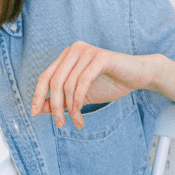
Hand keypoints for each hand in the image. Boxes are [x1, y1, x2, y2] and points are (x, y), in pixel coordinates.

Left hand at [31, 41, 160, 128]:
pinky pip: (82, 82)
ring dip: (70, 108)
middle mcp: (73, 50)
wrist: (138, 76)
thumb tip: (40, 108)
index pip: (45, 77)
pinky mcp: (100, 57)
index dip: (38, 96)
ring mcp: (86, 52)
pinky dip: (78, 101)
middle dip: (55, 106)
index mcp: (66, 56)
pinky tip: (81, 113)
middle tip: (60, 124)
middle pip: (54, 82)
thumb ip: (60, 100)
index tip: (35, 113)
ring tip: (76, 121)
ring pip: (68, 85)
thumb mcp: (79, 95)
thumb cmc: (109, 83)